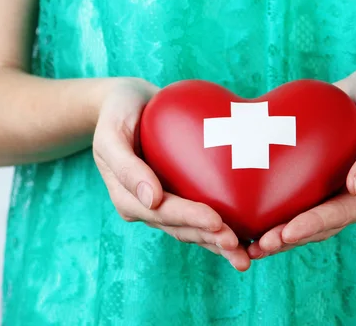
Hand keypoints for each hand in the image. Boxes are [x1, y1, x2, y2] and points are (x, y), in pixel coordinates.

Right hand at [93, 78, 250, 270]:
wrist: (128, 102)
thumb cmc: (117, 114)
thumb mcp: (111, 134)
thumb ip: (126, 166)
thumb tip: (152, 200)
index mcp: (127, 197)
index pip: (162, 213)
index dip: (189, 219)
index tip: (217, 222)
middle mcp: (145, 207)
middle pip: (179, 228)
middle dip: (208, 238)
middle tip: (238, 246)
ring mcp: (162, 204)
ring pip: (191, 230)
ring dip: (216, 243)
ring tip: (243, 253)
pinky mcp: (177, 195)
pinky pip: (198, 216)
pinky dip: (218, 229)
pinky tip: (243, 238)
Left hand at [247, 68, 355, 258]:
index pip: (340, 214)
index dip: (313, 225)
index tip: (287, 232)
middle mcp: (351, 198)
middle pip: (319, 227)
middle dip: (288, 239)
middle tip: (259, 247)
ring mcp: (332, 193)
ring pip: (304, 222)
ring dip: (278, 237)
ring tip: (251, 247)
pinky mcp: (314, 183)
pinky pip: (293, 203)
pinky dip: (274, 214)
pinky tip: (248, 221)